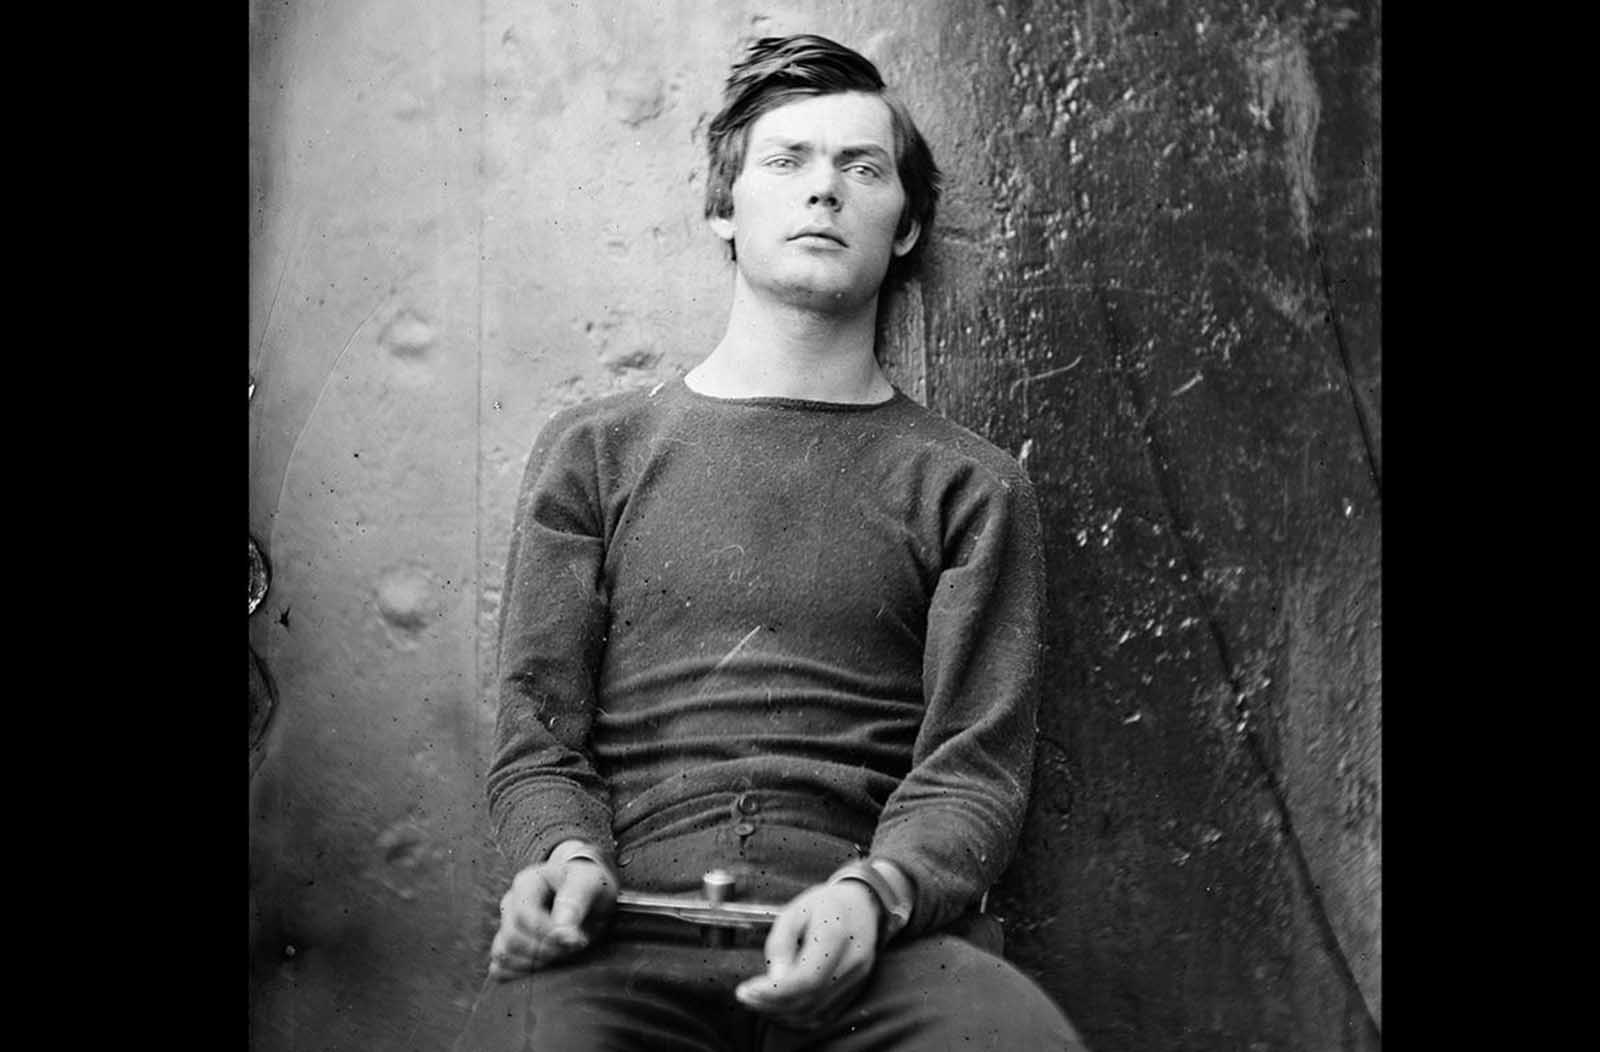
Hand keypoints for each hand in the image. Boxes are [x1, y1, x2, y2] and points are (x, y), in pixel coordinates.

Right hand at [487, 854, 616, 980]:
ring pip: (503, 954)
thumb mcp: (590, 883)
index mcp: (527, 883)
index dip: (547, 932)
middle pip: (512, 937)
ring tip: (562, 956)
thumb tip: (561, 932)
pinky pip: (499, 969)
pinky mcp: (507, 948)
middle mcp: (510, 904)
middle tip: (573, 948)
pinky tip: (545, 969)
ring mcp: (506, 927)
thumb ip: (576, 901)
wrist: (592, 898)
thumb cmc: (590, 886)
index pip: (523, 914)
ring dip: (534, 964)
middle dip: (545, 950)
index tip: (576, 939)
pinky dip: (520, 975)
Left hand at [734, 879, 881, 1028]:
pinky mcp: (855, 990)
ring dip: (781, 1013)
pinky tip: (778, 1006)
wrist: (861, 904)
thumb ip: (781, 944)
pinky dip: (798, 1016)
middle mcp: (852, 961)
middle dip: (771, 1004)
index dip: (773, 991)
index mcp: (835, 934)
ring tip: (757, 1000)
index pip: (806, 978)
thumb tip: (773, 980)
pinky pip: (823, 1015)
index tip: (745, 990)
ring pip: (815, 1012)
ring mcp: (857, 978)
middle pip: (809, 999)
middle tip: (745, 996)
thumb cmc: (823, 905)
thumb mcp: (794, 911)